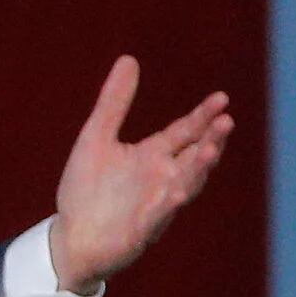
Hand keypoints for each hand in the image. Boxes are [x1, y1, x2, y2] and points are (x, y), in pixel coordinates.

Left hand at [44, 57, 234, 294]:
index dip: (203, 116)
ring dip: (198, 169)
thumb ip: (114, 102)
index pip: (185, 132)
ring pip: (185, 185)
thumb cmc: (86, 190)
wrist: (70, 237)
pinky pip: (158, 217)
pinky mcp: (142, 231)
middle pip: (193, 157)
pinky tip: (178, 192)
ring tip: (210, 151)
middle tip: (226, 122)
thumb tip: (130, 59)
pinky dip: (168, 205)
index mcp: (152, 156)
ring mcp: (156, 206)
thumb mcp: (96, 138)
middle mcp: (162, 179)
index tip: (222, 98)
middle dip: (210, 141)